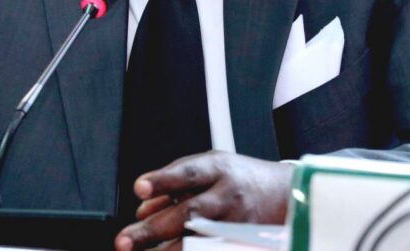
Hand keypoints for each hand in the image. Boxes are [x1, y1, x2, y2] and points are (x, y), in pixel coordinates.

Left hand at [114, 152, 293, 250]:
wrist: (286, 196)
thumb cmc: (240, 179)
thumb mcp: (211, 167)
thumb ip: (175, 183)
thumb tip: (142, 208)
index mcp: (218, 169)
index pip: (188, 172)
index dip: (164, 180)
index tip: (140, 187)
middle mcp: (228, 196)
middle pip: (188, 213)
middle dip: (152, 229)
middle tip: (123, 241)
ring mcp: (237, 224)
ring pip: (198, 243)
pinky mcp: (241, 245)